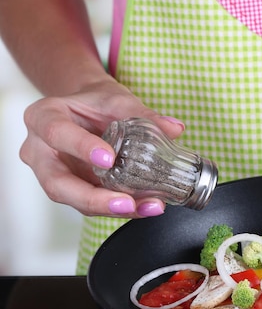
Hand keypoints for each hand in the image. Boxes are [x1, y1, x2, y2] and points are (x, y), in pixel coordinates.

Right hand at [20, 77, 185, 216]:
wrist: (91, 111)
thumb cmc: (97, 103)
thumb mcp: (118, 100)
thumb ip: (143, 114)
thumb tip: (174, 128)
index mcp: (43, 117)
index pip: (56, 133)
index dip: (81, 148)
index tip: (109, 159)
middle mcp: (40, 151)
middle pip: (57, 183)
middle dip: (92, 199)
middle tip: (126, 203)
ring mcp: (54, 174)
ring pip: (74, 200)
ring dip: (111, 209)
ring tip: (147, 207)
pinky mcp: (73, 190)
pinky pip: (92, 204)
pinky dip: (120, 208)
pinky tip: (145, 207)